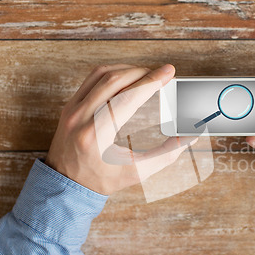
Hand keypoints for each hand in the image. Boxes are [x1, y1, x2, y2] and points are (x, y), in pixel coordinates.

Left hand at [46, 64, 193, 194]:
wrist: (65, 185)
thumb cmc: (100, 180)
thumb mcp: (136, 172)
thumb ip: (166, 154)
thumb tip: (189, 136)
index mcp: (95, 135)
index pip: (127, 97)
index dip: (151, 82)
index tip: (168, 72)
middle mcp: (80, 117)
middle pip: (114, 80)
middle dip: (142, 72)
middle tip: (162, 74)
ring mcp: (72, 109)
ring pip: (101, 74)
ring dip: (127, 69)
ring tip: (147, 74)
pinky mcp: (70, 105)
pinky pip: (91, 79)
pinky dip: (113, 73)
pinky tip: (127, 77)